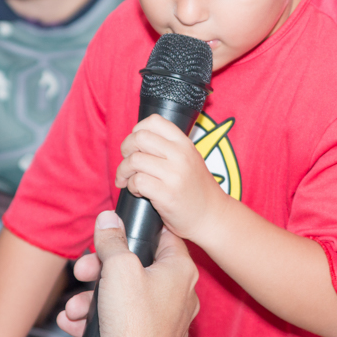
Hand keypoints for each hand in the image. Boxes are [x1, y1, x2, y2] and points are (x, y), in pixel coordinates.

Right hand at [57, 211, 198, 336]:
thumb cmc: (134, 324)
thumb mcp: (118, 269)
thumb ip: (112, 240)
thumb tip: (109, 220)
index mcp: (180, 271)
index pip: (164, 236)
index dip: (139, 229)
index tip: (119, 228)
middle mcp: (176, 293)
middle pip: (136, 266)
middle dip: (102, 268)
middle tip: (84, 269)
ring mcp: (162, 318)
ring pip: (123, 295)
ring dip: (93, 297)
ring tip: (76, 305)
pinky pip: (119, 319)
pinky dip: (96, 319)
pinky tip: (74, 321)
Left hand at [114, 114, 225, 239]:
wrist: (211, 216)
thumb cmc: (196, 189)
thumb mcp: (190, 159)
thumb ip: (170, 147)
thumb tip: (137, 140)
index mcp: (185, 143)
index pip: (154, 121)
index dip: (137, 130)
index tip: (135, 144)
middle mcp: (180, 155)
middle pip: (139, 138)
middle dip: (125, 149)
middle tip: (127, 163)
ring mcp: (174, 174)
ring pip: (134, 160)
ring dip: (125, 171)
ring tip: (129, 180)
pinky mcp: (166, 194)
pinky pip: (137, 181)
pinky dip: (131, 187)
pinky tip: (139, 192)